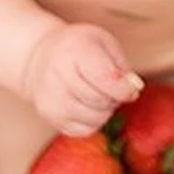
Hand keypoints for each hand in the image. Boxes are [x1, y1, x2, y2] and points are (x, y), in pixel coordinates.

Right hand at [20, 23, 143, 136]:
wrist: (40, 58)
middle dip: (115, 97)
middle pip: (101, 101)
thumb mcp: (104, 43)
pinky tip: (86, 104)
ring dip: (105, 110)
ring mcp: (51, 99)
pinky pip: (85, 131)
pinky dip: (94, 121)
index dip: (125, 88)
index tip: (132, 86)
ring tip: (98, 94)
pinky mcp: (50, 118)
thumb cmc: (79, 48)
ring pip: (95, 119)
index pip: (105, 78)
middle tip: (111, 86)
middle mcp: (57, 75)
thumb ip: (122, 67)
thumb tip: (134, 90)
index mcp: (74, 51)